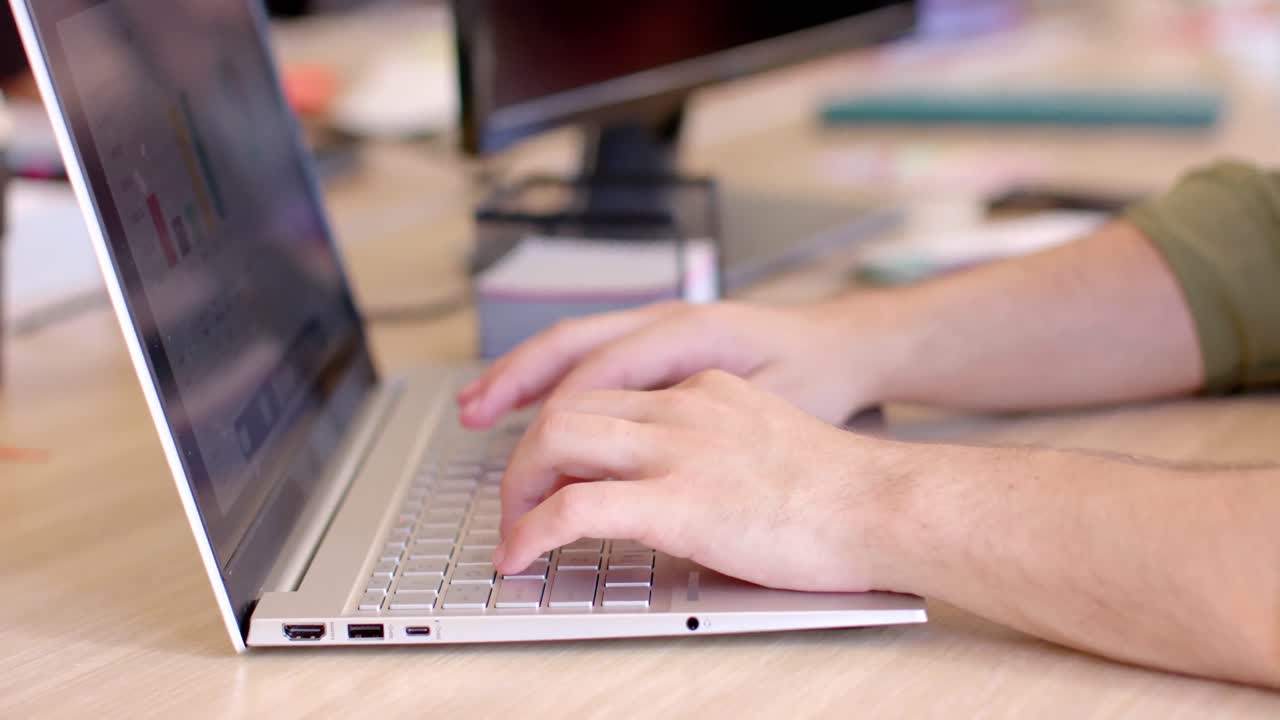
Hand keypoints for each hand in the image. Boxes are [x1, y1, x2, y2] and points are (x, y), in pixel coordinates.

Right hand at [459, 299, 887, 429]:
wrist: (848, 346)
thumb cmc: (816, 379)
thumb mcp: (767, 410)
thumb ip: (700, 429)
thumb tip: (636, 463)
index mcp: (690, 334)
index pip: (598, 375)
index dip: (554, 426)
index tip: (531, 472)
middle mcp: (666, 320)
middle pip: (570, 344)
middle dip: (513, 380)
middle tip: (470, 417)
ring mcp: (660, 325)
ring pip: (574, 343)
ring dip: (522, 373)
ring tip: (475, 404)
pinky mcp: (661, 341)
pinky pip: (594, 353)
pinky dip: (554, 375)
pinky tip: (532, 401)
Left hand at [493, 369, 901, 592]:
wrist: (885, 506)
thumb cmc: (840, 493)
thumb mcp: (764, 445)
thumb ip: (712, 453)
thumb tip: (676, 498)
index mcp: (703, 392)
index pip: (607, 390)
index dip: (563, 428)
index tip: (547, 463)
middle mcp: (681, 407)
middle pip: (567, 403)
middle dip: (525, 452)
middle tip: (517, 497)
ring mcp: (677, 449)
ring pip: (557, 438)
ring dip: (519, 485)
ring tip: (513, 527)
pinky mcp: (677, 500)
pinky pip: (575, 506)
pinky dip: (532, 531)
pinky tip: (520, 555)